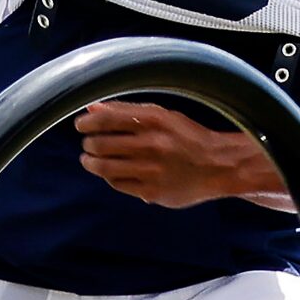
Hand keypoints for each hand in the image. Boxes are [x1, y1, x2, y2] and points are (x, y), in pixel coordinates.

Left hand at [75, 101, 248, 207]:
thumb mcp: (162, 116)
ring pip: (104, 167)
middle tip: (89, 144)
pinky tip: (111, 172)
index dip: (87, 123)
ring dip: (91, 162)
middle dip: (88, 143)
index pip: (106, 119)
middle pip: (100, 144)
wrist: (218, 166)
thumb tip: (92, 108)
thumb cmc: (187, 138)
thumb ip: (127, 111)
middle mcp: (152, 144)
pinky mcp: (152, 191)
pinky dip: (109, 177)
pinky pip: (117, 183)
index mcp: (154, 120)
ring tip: (90, 159)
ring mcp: (151, 170)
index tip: (81, 125)